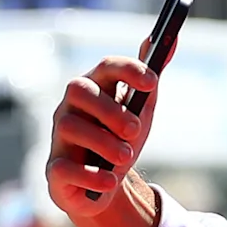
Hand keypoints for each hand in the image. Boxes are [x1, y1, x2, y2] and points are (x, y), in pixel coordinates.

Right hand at [44, 61, 163, 226]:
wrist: (103, 186)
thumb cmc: (119, 140)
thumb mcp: (140, 111)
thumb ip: (150, 80)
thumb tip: (171, 40)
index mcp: (94, 89)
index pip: (105, 67)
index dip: (128, 70)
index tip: (152, 82)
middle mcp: (70, 108)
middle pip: (79, 90)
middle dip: (110, 108)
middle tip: (135, 129)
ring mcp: (59, 138)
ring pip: (70, 127)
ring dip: (103, 142)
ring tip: (126, 157)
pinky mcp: (56, 171)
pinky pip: (64, 168)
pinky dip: (89, 175)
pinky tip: (109, 180)